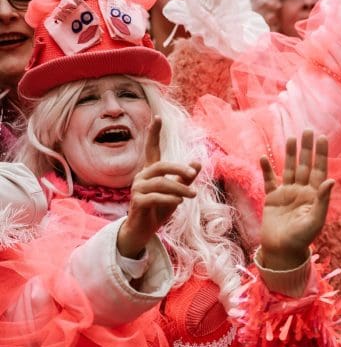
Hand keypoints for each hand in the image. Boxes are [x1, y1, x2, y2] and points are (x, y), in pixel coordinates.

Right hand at [117, 117, 200, 257]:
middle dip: (178, 168)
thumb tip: (197, 163)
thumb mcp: (177, 192)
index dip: (154, 133)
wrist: (144, 229)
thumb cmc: (160, 208)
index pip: (151, 149)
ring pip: (161, 183)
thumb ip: (186, 178)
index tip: (157, 117)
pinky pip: (154, 197)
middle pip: (160, 166)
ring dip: (180, 188)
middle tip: (192, 173)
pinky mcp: (137, 202)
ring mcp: (137, 189)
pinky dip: (169, 198)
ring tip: (192, 195)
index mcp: (151, 172)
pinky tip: (179, 201)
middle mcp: (142, 177)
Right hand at [258, 132, 334, 270]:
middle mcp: (302, 191)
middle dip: (306, 149)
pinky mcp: (272, 199)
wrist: (281, 251)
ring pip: (289, 169)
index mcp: (314, 196)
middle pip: (305, 165)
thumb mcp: (315, 220)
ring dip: (290, 154)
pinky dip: (266, 170)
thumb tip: (331, 181)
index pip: (319, 170)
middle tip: (308, 130)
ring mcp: (287, 194)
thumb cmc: (301, 239)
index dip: (321, 154)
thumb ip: (323, 200)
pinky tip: (264, 157)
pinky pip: (269, 181)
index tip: (322, 138)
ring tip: (291, 138)